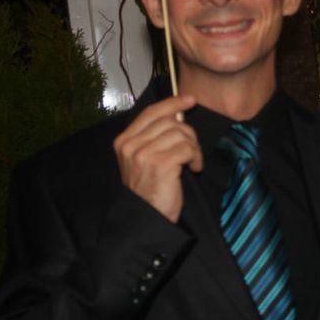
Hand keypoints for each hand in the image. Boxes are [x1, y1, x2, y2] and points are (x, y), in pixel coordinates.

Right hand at [113, 95, 202, 221]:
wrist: (146, 219)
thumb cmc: (149, 192)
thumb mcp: (143, 161)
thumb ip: (153, 139)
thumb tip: (177, 116)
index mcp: (124, 141)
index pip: (151, 112)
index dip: (172, 103)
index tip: (189, 100)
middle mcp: (130, 145)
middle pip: (169, 121)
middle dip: (188, 133)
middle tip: (193, 151)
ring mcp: (144, 154)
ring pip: (180, 133)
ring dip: (193, 148)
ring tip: (192, 163)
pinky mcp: (160, 163)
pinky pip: (187, 148)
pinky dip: (195, 158)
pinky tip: (193, 169)